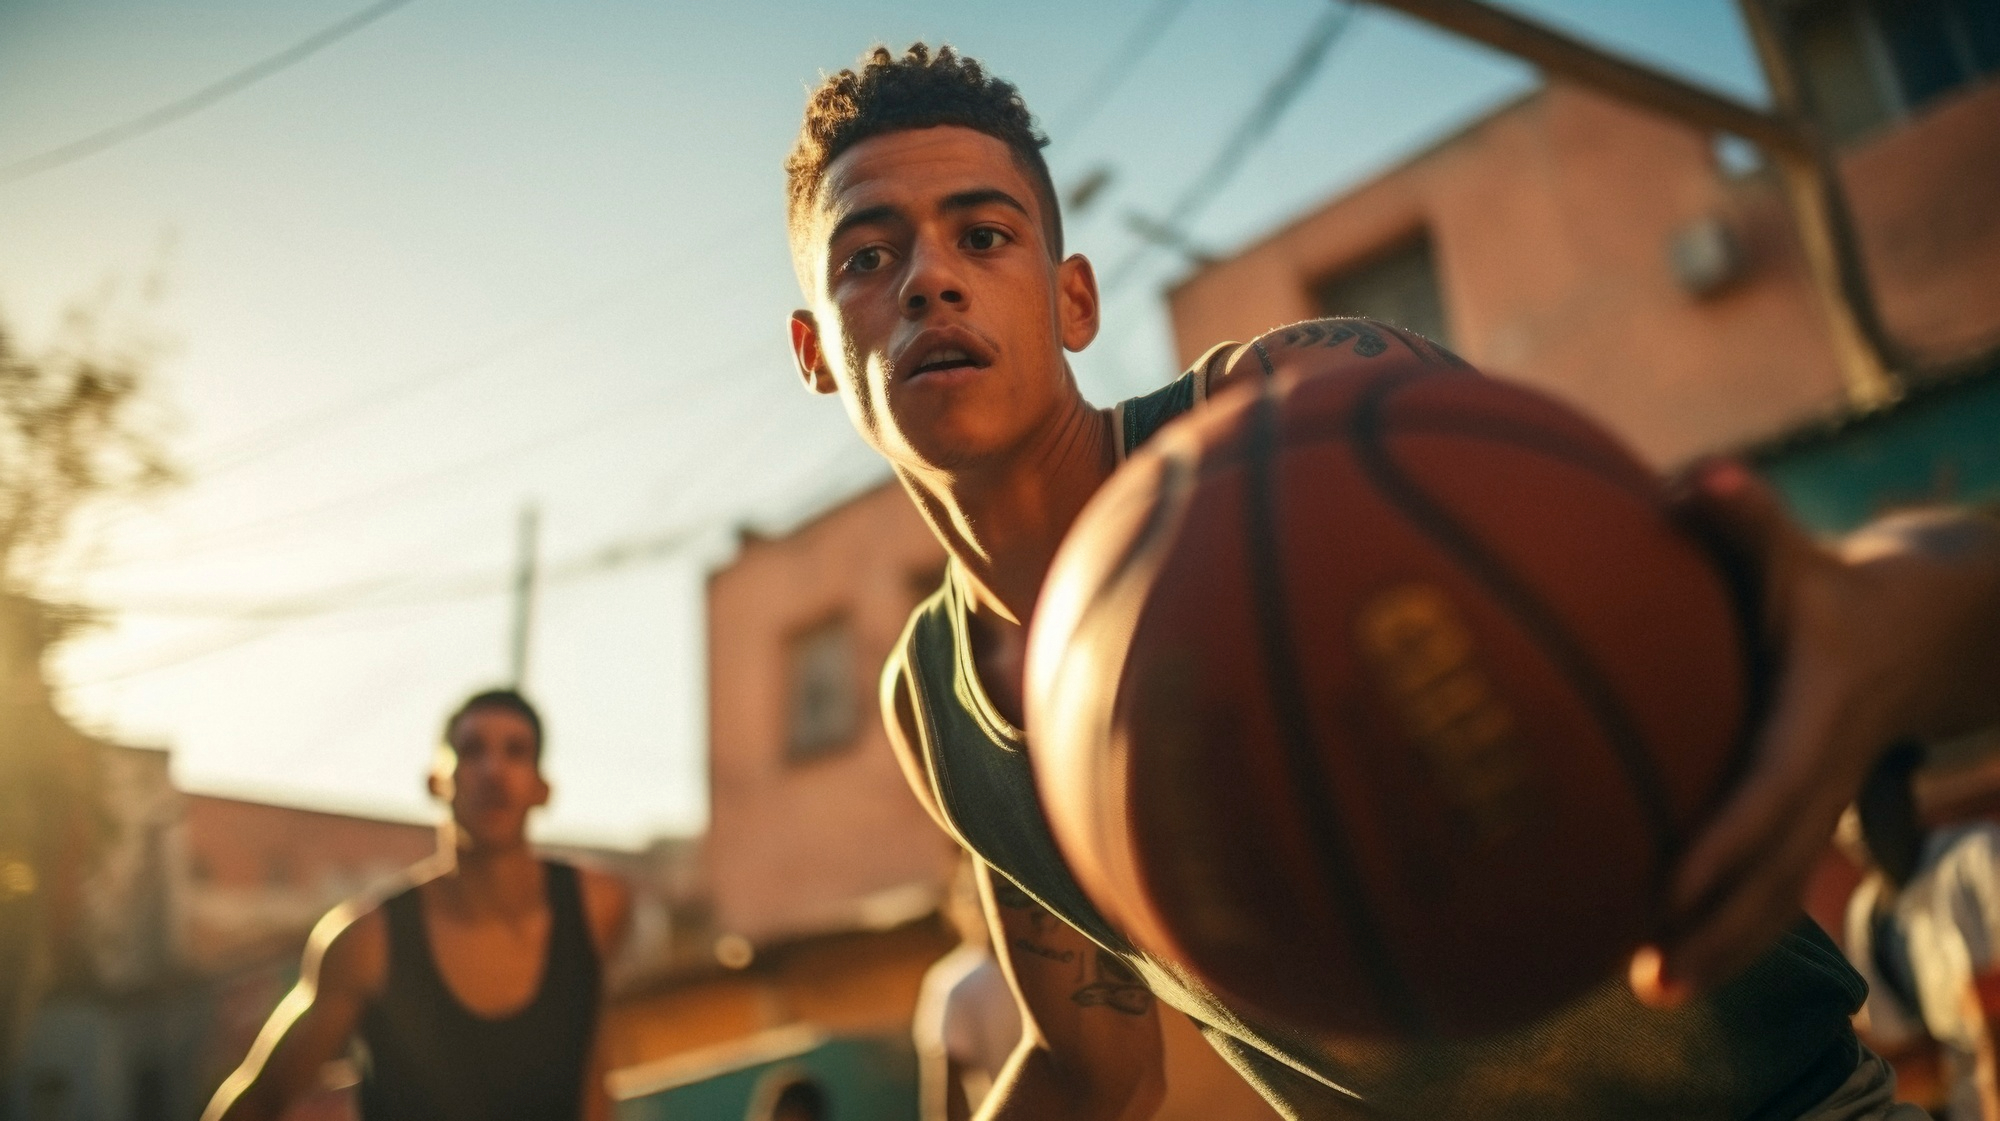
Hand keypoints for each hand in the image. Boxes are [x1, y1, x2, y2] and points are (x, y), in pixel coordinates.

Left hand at [1630, 460, 1999, 1006]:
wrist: (1933, 627)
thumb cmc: (1834, 584)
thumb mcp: (1795, 550)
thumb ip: (1746, 519)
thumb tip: (1701, 481)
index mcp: (1818, 717)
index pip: (1770, 792)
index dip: (1725, 843)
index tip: (1669, 889)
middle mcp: (1822, 772)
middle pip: (1774, 868)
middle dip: (1718, 927)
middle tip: (1650, 980)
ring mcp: (1821, 802)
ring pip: (1776, 889)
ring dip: (1720, 944)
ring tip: (1652, 990)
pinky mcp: (1806, 815)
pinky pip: (1770, 879)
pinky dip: (1726, 924)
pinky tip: (1667, 962)